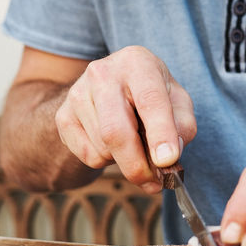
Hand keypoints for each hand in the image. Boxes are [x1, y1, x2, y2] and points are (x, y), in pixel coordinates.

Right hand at [55, 46, 196, 192]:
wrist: (109, 86)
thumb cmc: (151, 94)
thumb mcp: (177, 101)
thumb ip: (182, 126)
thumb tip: (168, 157)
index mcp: (137, 63)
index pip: (150, 100)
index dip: (160, 133)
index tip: (168, 160)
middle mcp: (102, 73)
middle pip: (116, 131)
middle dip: (137, 164)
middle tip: (154, 182)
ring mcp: (78, 94)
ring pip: (103, 148)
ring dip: (125, 160)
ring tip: (134, 143)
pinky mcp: (63, 116)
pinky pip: (88, 155)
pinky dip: (107, 160)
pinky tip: (113, 142)